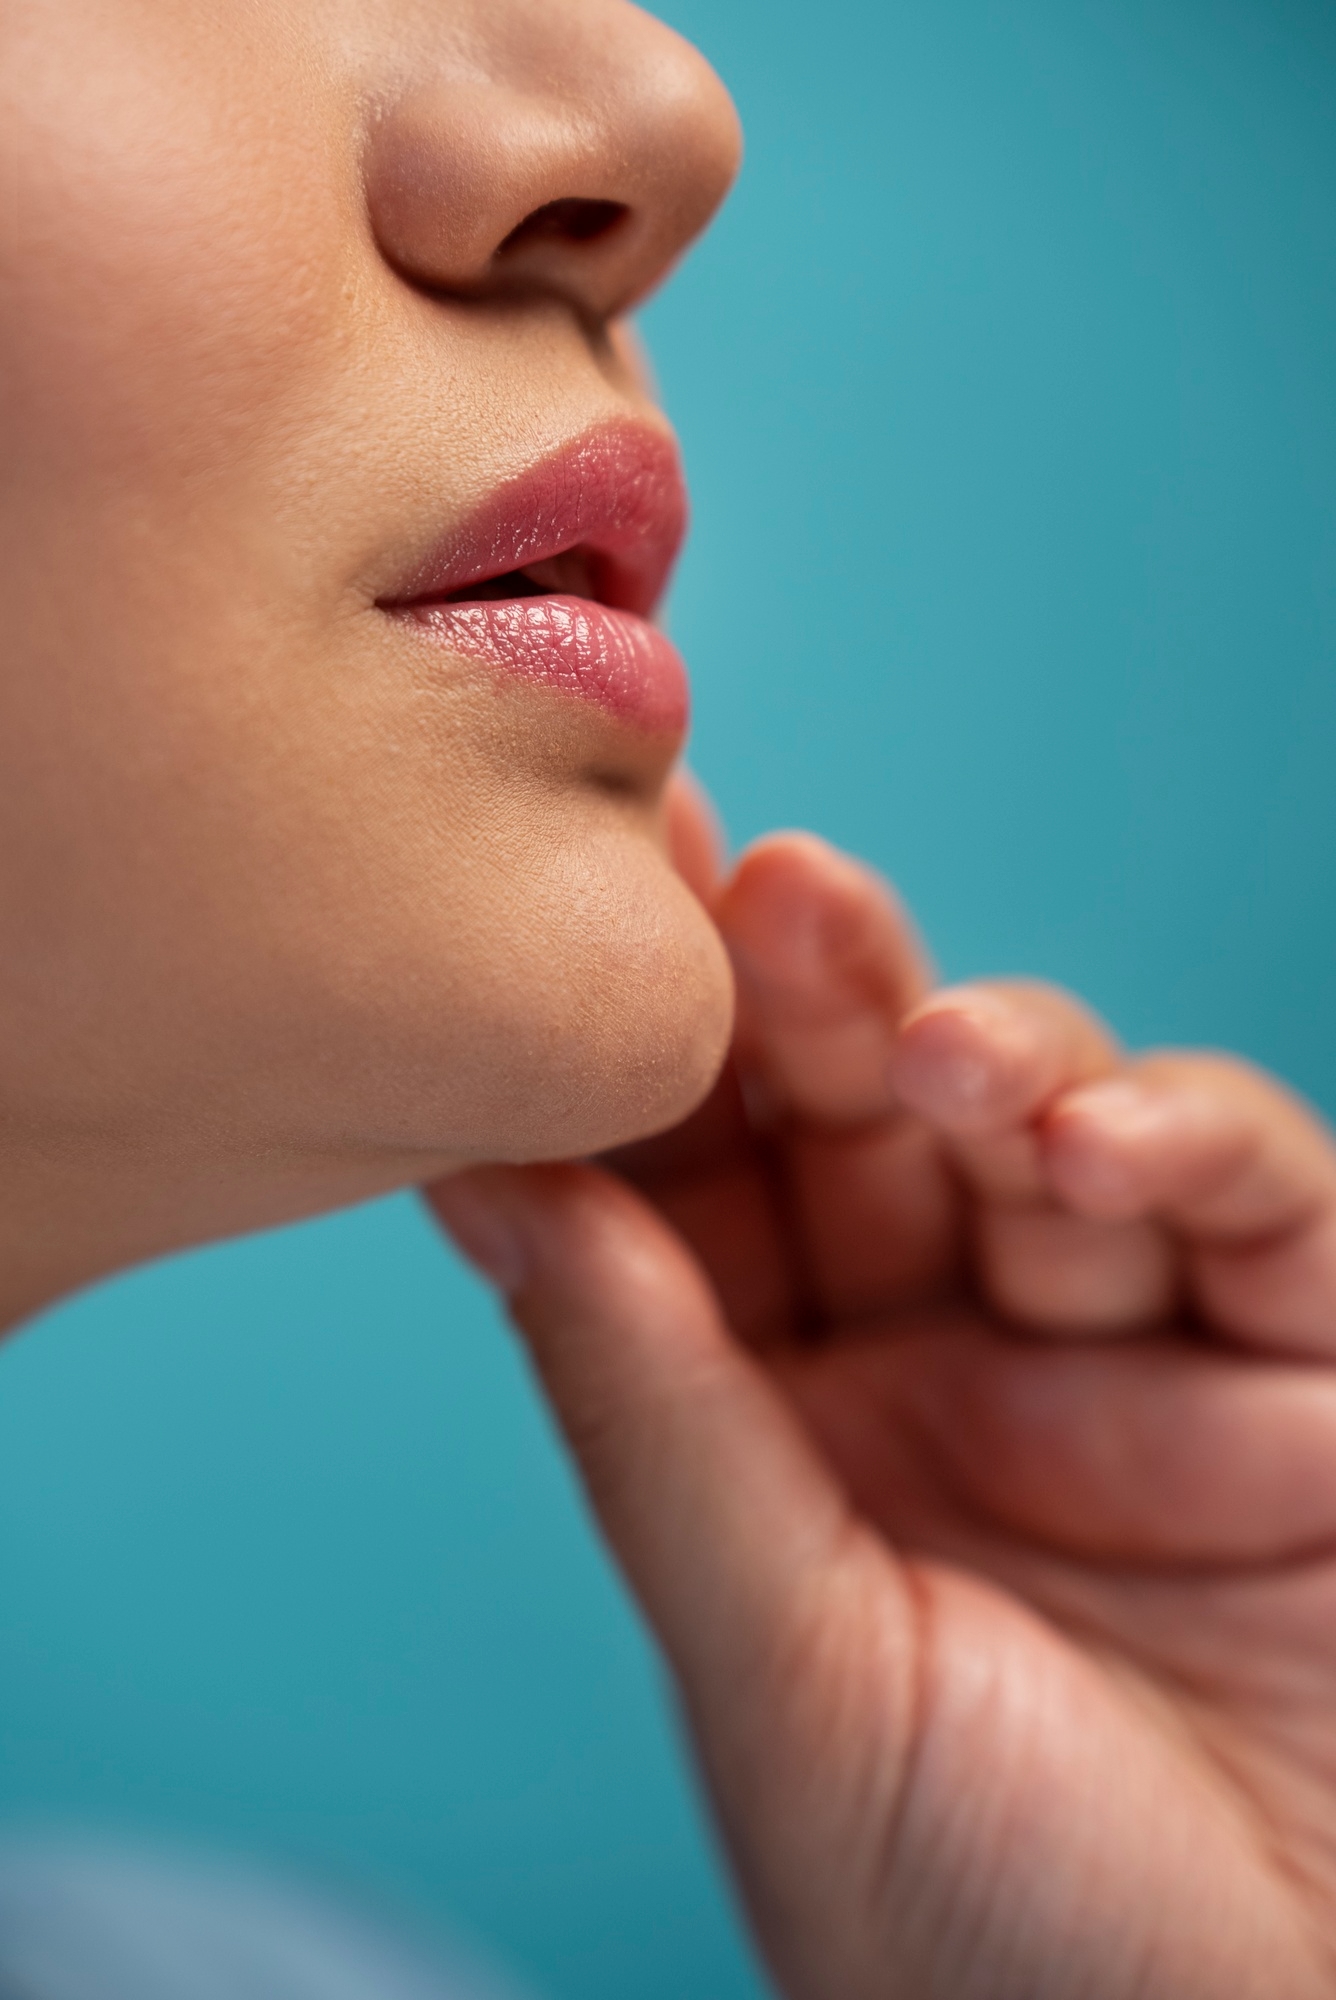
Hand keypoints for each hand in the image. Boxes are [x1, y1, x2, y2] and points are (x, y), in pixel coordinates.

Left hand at [429, 807, 1335, 1998]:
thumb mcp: (788, 1673)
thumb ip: (655, 1417)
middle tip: (755, 884)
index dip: (639, 1056)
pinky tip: (1095, 1147)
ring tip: (937, 1053)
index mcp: (781, 1425)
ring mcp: (1122, 1347)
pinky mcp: (1305, 1359)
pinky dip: (1186, 1140)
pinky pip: (1249, 1194)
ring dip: (990, 1048)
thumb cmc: (983, 1937)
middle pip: (859, 1117)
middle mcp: (941, 1359)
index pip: (692, 1196)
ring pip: (1042, 1115)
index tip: (580, 898)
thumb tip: (490, 1181)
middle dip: (810, 994)